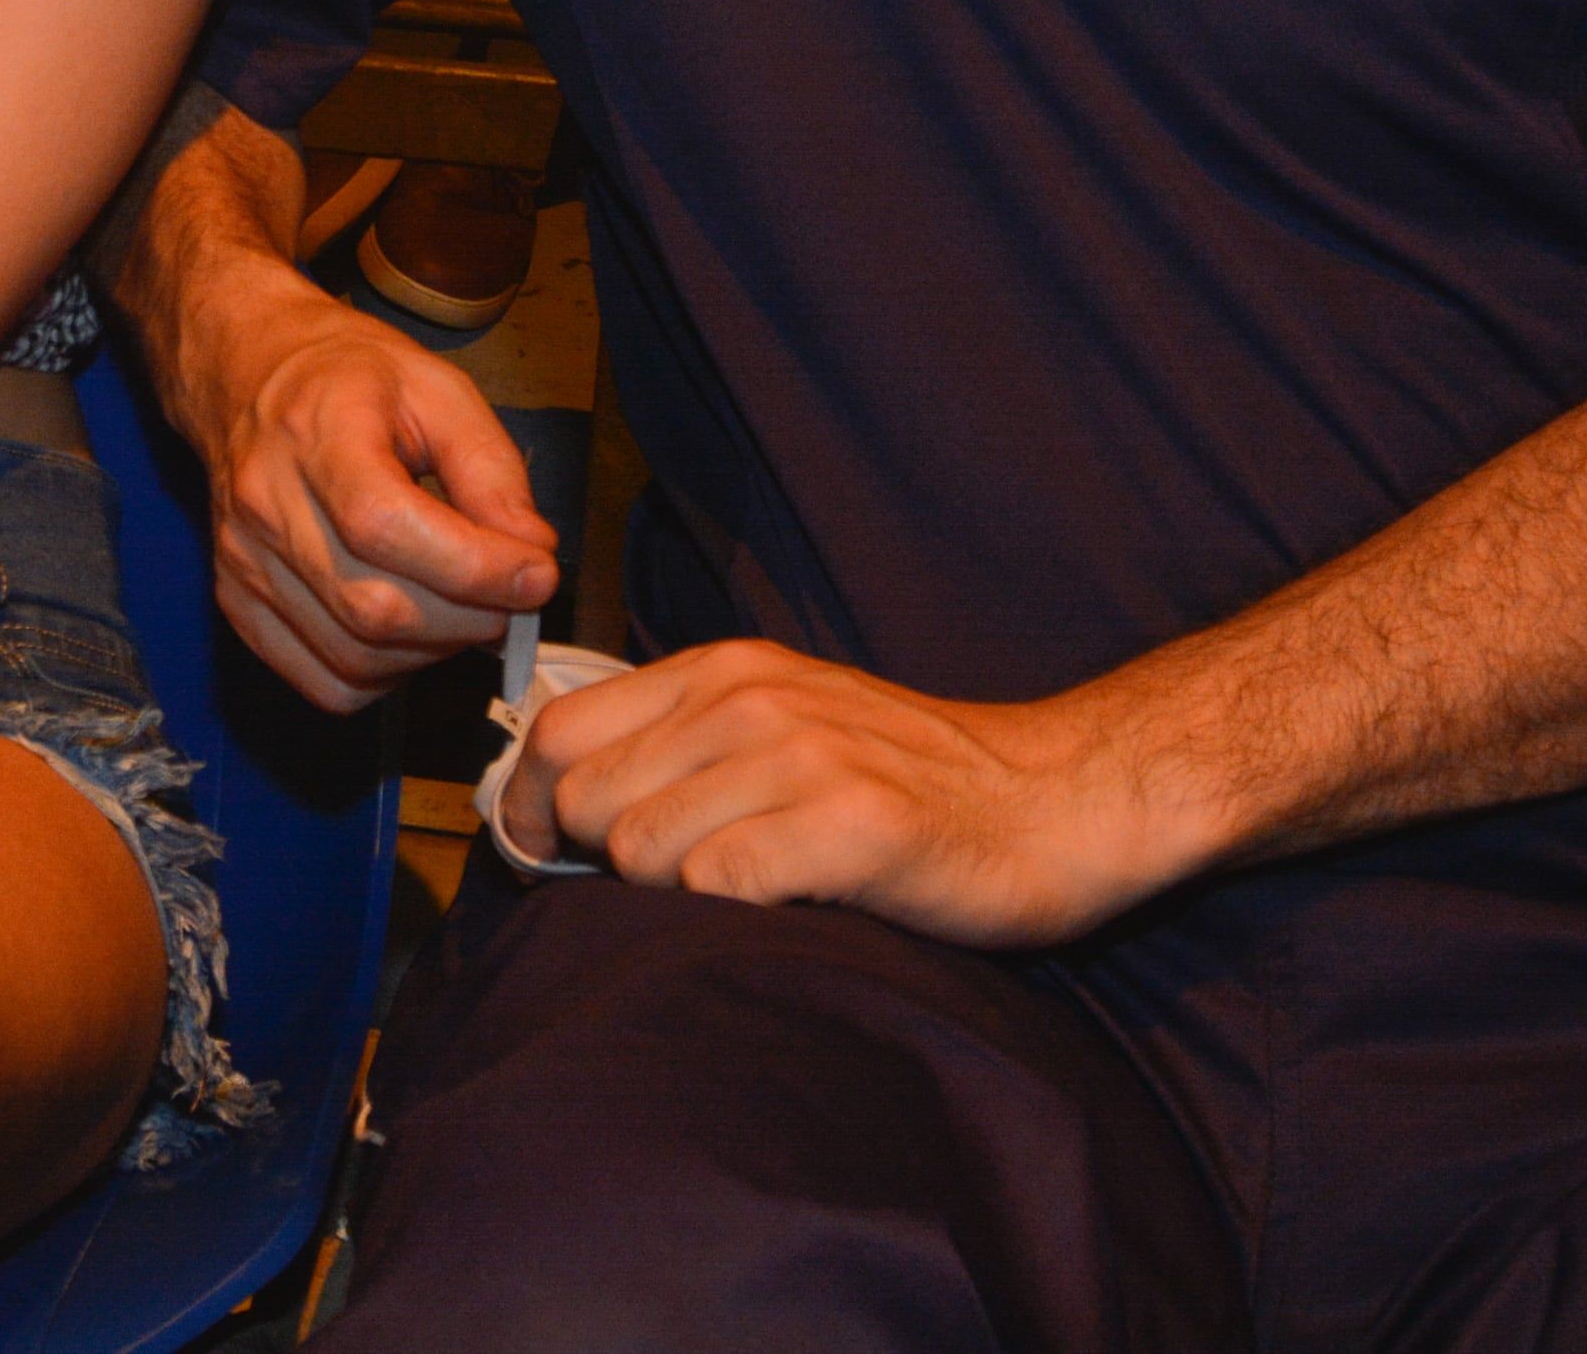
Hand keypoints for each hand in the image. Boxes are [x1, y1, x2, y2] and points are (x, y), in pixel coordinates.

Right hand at [181, 275, 556, 710]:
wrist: (249, 373)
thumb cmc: (350, 379)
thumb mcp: (439, 389)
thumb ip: (491, 471)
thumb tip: (531, 555)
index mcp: (314, 431)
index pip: (385, 525)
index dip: (473, 567)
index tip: (536, 574)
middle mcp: (265, 503)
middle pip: (373, 607)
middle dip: (469, 619)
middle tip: (511, 596)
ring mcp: (243, 562)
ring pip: (353, 656)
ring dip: (433, 652)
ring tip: (462, 608)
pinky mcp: (238, 603)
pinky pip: (323, 681)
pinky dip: (384, 677)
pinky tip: (408, 633)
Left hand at [494, 638, 1204, 947]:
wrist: (1055, 800)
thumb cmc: (908, 780)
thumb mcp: (783, 722)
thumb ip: (681, 742)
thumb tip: (555, 799)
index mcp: (720, 670)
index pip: (558, 732)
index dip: (531, 806)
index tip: (548, 856)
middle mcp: (748, 699)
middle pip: (582, 799)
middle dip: (599, 863)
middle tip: (667, 890)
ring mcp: (801, 757)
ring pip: (640, 848)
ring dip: (669, 896)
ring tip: (740, 897)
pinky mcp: (851, 824)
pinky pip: (718, 886)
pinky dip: (730, 916)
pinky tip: (783, 911)